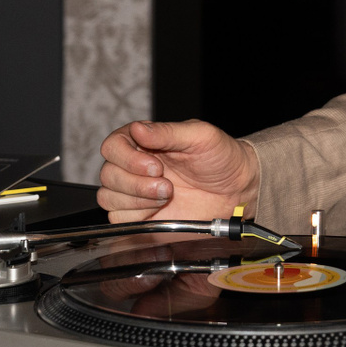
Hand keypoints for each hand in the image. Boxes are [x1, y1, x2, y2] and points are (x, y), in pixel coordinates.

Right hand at [97, 120, 260, 223]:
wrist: (237, 189)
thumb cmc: (221, 157)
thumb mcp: (201, 136)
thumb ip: (168, 132)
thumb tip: (139, 128)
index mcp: (144, 141)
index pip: (112, 146)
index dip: (127, 158)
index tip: (155, 166)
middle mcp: (135, 165)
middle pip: (108, 174)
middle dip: (136, 183)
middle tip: (167, 185)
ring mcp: (135, 191)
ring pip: (109, 197)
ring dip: (137, 199)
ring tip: (167, 195)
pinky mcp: (139, 215)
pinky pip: (118, 218)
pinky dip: (137, 216)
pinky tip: (160, 209)